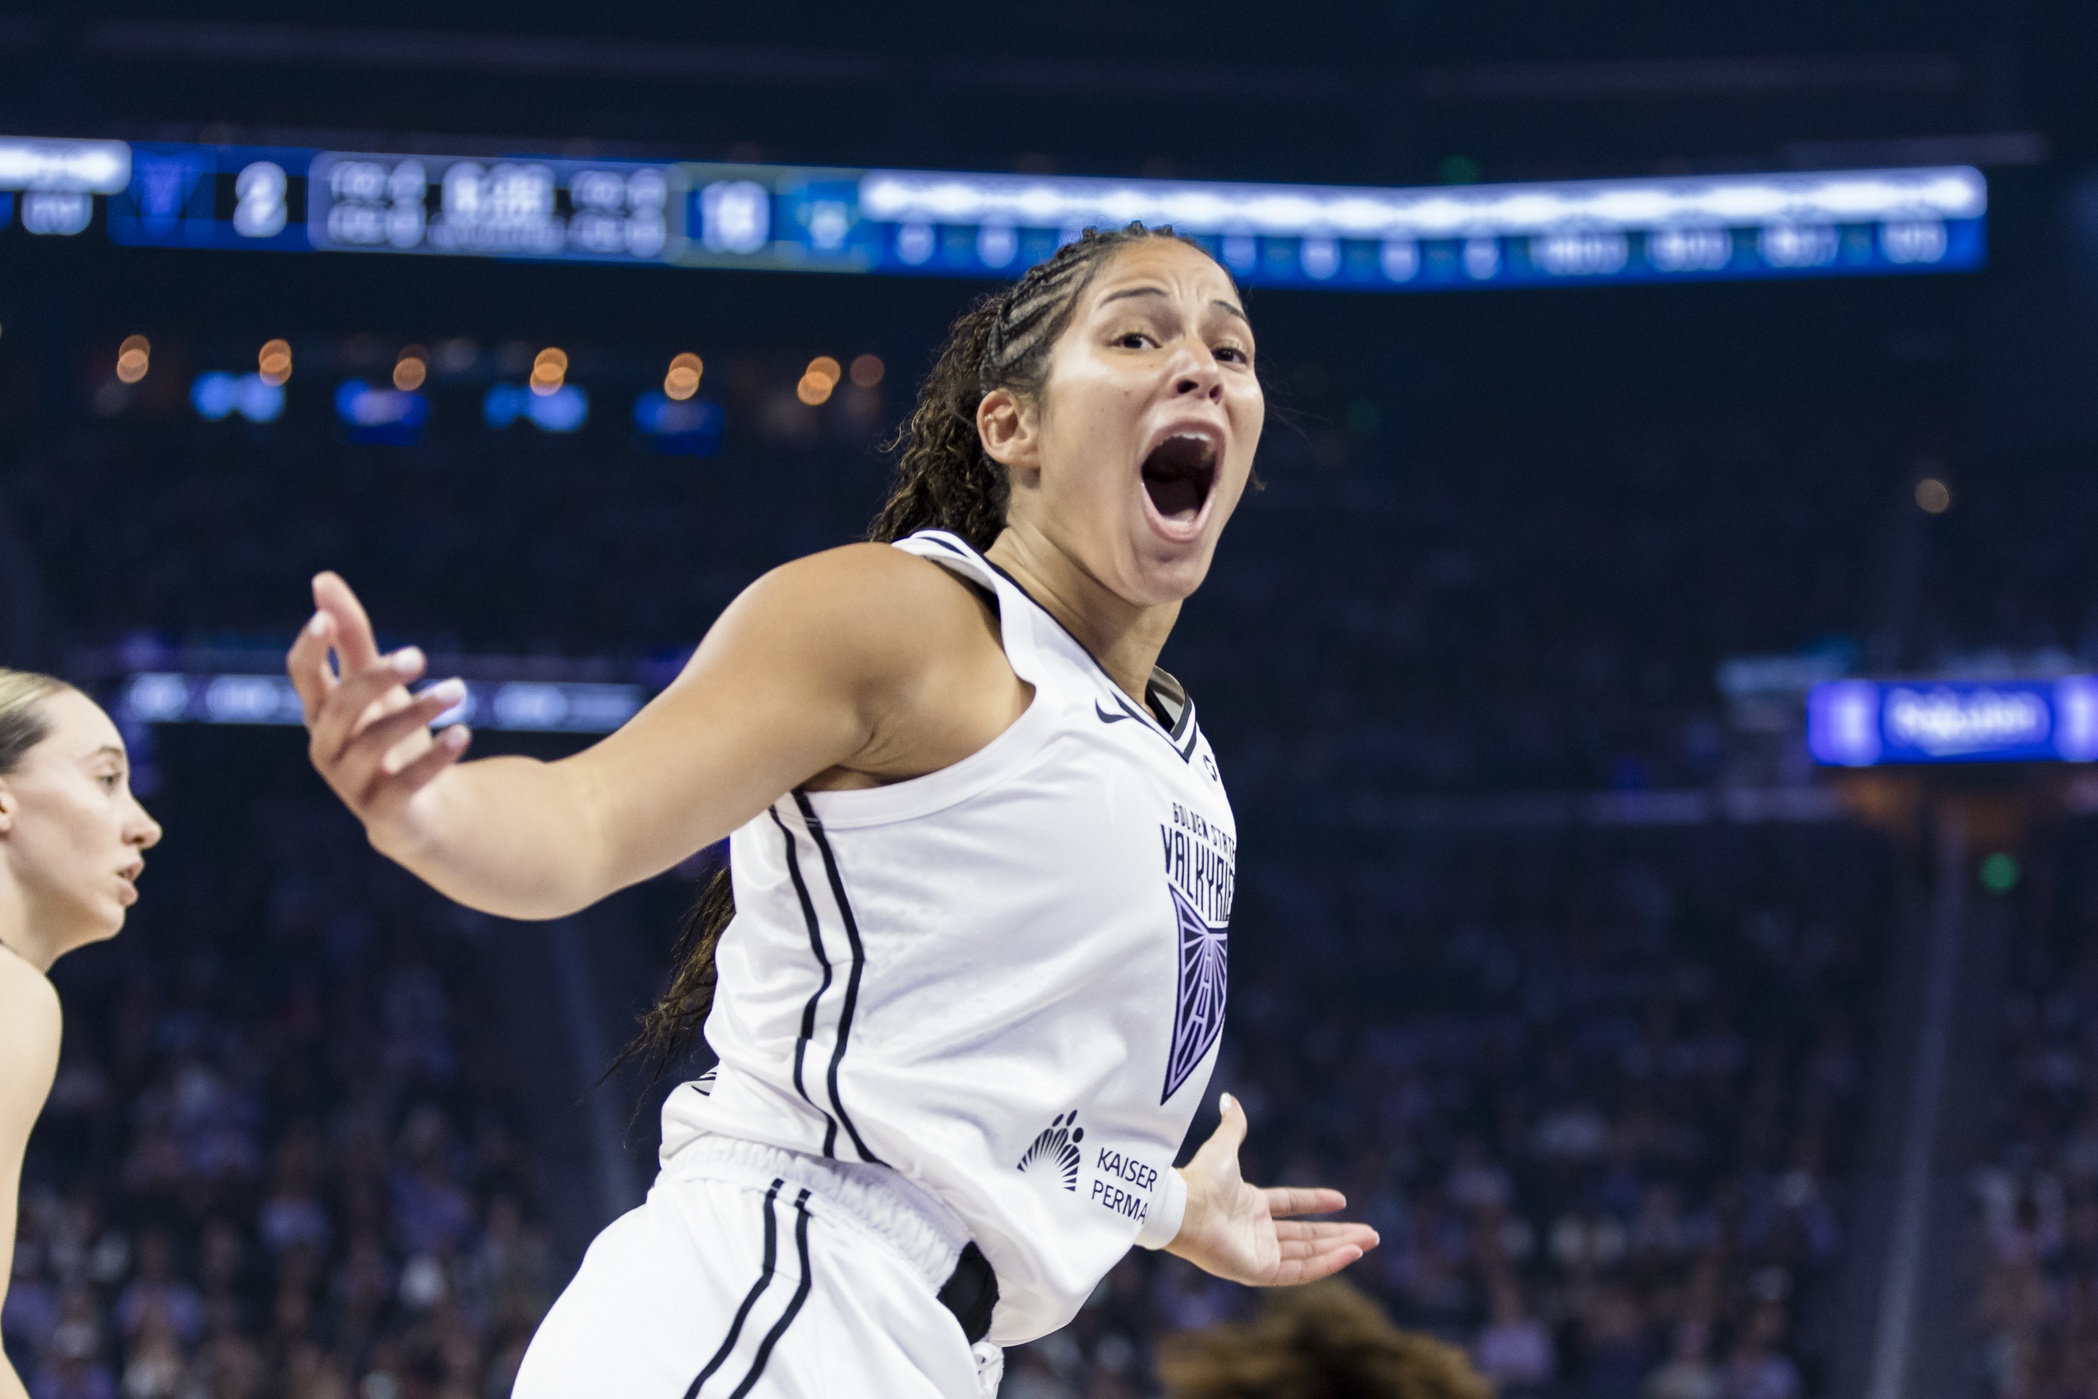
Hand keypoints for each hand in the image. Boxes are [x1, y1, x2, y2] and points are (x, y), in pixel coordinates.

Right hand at [286, 572, 471, 853]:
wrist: (421, 810)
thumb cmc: (389, 735)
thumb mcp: (375, 685)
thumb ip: (351, 636)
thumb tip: (322, 579)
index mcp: (322, 712)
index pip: (302, 675)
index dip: (310, 647)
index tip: (327, 617)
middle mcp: (327, 747)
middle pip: (341, 706)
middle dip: (378, 677)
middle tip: (419, 655)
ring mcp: (351, 783)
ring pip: (374, 743)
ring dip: (419, 711)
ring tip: (459, 689)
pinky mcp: (384, 812)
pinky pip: (406, 783)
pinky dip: (436, 757)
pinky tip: (464, 733)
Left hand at [1166, 1092, 1378, 1286]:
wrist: (1184, 1209)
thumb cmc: (1200, 1180)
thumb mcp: (1223, 1147)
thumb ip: (1234, 1126)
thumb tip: (1231, 1098)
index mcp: (1249, 1205)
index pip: (1290, 1206)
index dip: (1315, 1202)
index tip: (1342, 1200)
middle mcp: (1256, 1232)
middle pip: (1306, 1235)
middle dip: (1339, 1233)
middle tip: (1370, 1232)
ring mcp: (1259, 1253)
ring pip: (1309, 1254)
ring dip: (1340, 1248)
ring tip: (1369, 1241)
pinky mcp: (1260, 1272)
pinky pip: (1301, 1270)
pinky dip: (1328, 1263)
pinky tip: (1351, 1252)